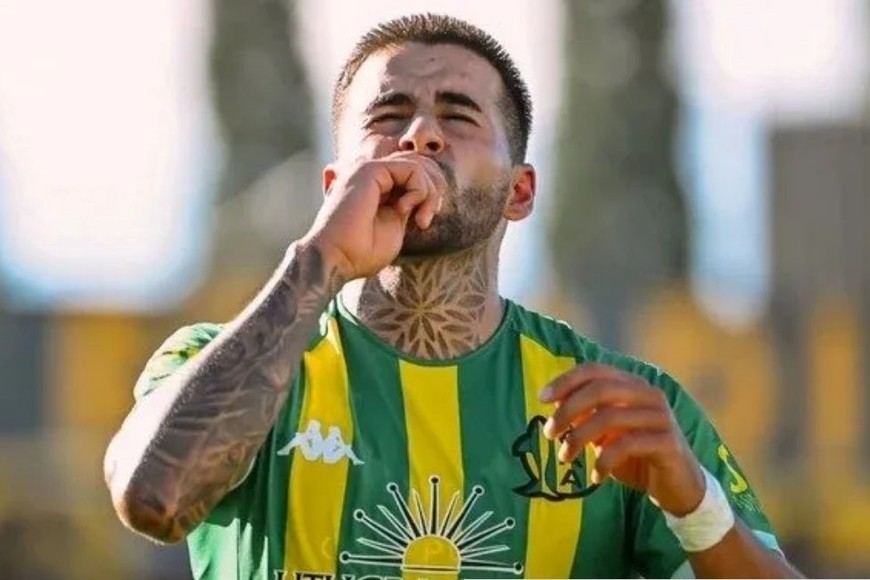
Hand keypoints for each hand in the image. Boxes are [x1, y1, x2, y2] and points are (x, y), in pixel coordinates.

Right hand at [301, 152, 446, 280]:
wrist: (336, 259)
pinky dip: (419, 191)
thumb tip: (426, 189)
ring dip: (429, 193)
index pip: (415, 174)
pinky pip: (412, 168)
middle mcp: (371, 174)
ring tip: (420, 219)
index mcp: (377, 187)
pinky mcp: (370, 170)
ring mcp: (369, 169)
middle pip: (420, 164)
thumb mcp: (396, 225)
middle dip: (433, 191)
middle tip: (425, 220)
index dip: (430, 195)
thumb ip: (409, 203)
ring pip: (418, 164)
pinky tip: (404, 209)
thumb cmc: (361, 252)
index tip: (422, 223)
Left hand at [539, 364, 705, 515]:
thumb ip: (585, 415)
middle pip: (600, 389)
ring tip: (566, 458)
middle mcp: (648, 394)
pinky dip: (603, 461)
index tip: (542, 398)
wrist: (678, 487)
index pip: (595, 370)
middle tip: (550, 434)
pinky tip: (596, 476)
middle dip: (568, 410)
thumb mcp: (605, 433)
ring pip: (610, 417)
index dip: (566, 380)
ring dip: (579, 438)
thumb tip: (554, 402)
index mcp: (632, 385)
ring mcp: (661, 417)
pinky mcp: (668, 442)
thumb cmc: (636, 455)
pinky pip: (626, 445)